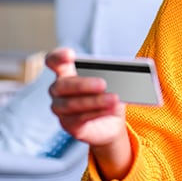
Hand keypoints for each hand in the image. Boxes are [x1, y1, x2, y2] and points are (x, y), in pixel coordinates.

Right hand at [46, 48, 132, 180]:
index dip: (57, 57)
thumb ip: (114, 71)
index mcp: (65, 72)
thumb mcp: (112, 79)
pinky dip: (97, 113)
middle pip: (62, 85)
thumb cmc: (107, 93)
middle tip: (103, 84)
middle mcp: (58, 90)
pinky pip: (79, 119)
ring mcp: (61, 108)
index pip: (53, 61)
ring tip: (114, 98)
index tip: (70, 55)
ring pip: (71, 104)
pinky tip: (110, 109)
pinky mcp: (69, 125)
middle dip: (83, 84)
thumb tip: (128, 65)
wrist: (112, 121)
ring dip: (94, 101)